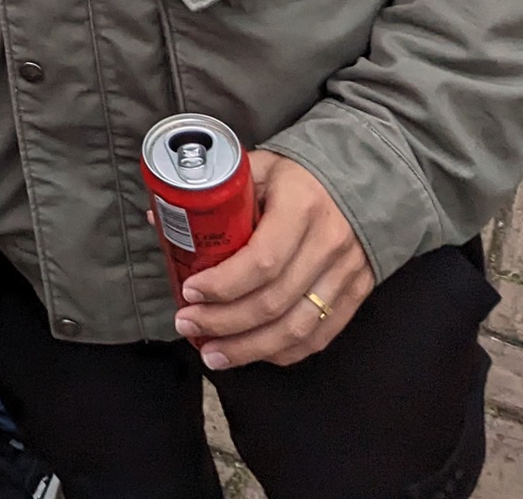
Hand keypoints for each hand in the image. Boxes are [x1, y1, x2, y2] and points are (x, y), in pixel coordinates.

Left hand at [170, 150, 373, 368]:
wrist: (365, 178)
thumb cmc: (299, 173)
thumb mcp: (259, 168)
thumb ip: (215, 193)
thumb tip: (158, 218)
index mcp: (301, 205)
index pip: (261, 261)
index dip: (222, 285)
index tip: (189, 291)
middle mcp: (329, 243)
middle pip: (273, 301)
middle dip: (224, 322)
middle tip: (188, 324)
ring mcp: (347, 272)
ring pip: (296, 328)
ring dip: (248, 348)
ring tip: (212, 353)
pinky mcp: (357, 292)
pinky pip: (319, 335)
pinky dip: (282, 352)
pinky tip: (251, 353)